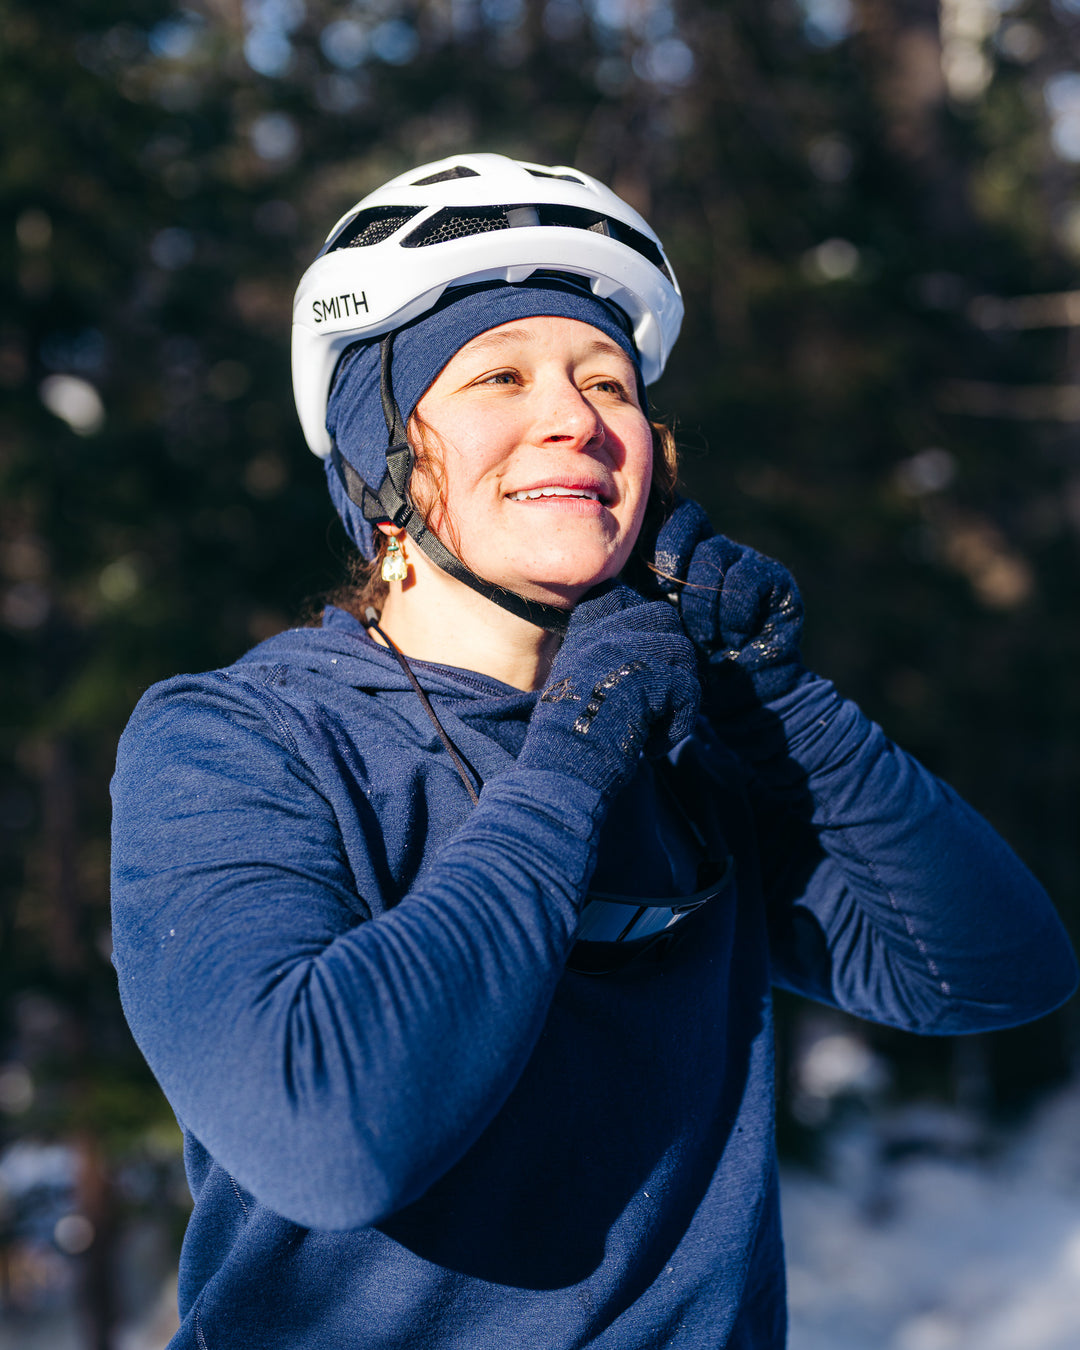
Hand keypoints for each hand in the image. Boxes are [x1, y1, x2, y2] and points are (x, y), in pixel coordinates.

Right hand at [516, 584, 699, 799]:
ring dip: (678, 694)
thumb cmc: (566, 741)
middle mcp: (605, 635)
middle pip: (662, 617)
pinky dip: (679, 724)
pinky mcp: (650, 678)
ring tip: (655, 726)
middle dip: (672, 656)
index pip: (626, 601)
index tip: (645, 668)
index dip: (646, 628)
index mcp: (584, 635)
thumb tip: (652, 665)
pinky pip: (688, 690)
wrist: (561, 769)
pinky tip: (654, 747)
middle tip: (662, 695)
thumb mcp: (574, 687)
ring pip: (682, 652)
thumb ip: (604, 664)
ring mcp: (627, 652)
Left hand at [651, 497, 805, 710]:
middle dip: (672, 556)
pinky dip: (733, 613)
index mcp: (678, 554)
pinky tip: (733, 640)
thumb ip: (630, 597)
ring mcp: (744, 562)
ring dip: (701, 601)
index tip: (647, 578)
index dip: (655, 535)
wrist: (738, 702)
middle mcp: (711, 550)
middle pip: (689, 520)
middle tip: (667, 598)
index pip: (665, 515)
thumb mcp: (649, 629)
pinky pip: (746, 579)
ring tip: (703, 639)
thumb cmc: (683, 668)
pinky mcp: (775, 581)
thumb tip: (602, 576)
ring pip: (715, 554)